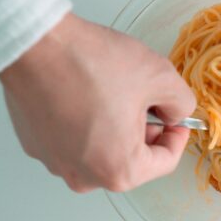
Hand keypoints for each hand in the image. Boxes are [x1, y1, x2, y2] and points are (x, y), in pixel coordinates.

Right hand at [0, 13, 195, 191]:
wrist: (37, 44)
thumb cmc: (92, 64)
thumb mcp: (161, 78)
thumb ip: (183, 103)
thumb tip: (177, 112)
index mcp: (119, 171)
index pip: (166, 161)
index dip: (178, 136)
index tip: (177, 119)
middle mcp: (84, 176)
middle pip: (134, 159)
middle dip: (148, 131)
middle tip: (149, 102)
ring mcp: (57, 162)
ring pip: (106, 150)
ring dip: (119, 127)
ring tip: (118, 95)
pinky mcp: (38, 145)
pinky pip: (78, 141)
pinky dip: (91, 124)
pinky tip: (90, 96)